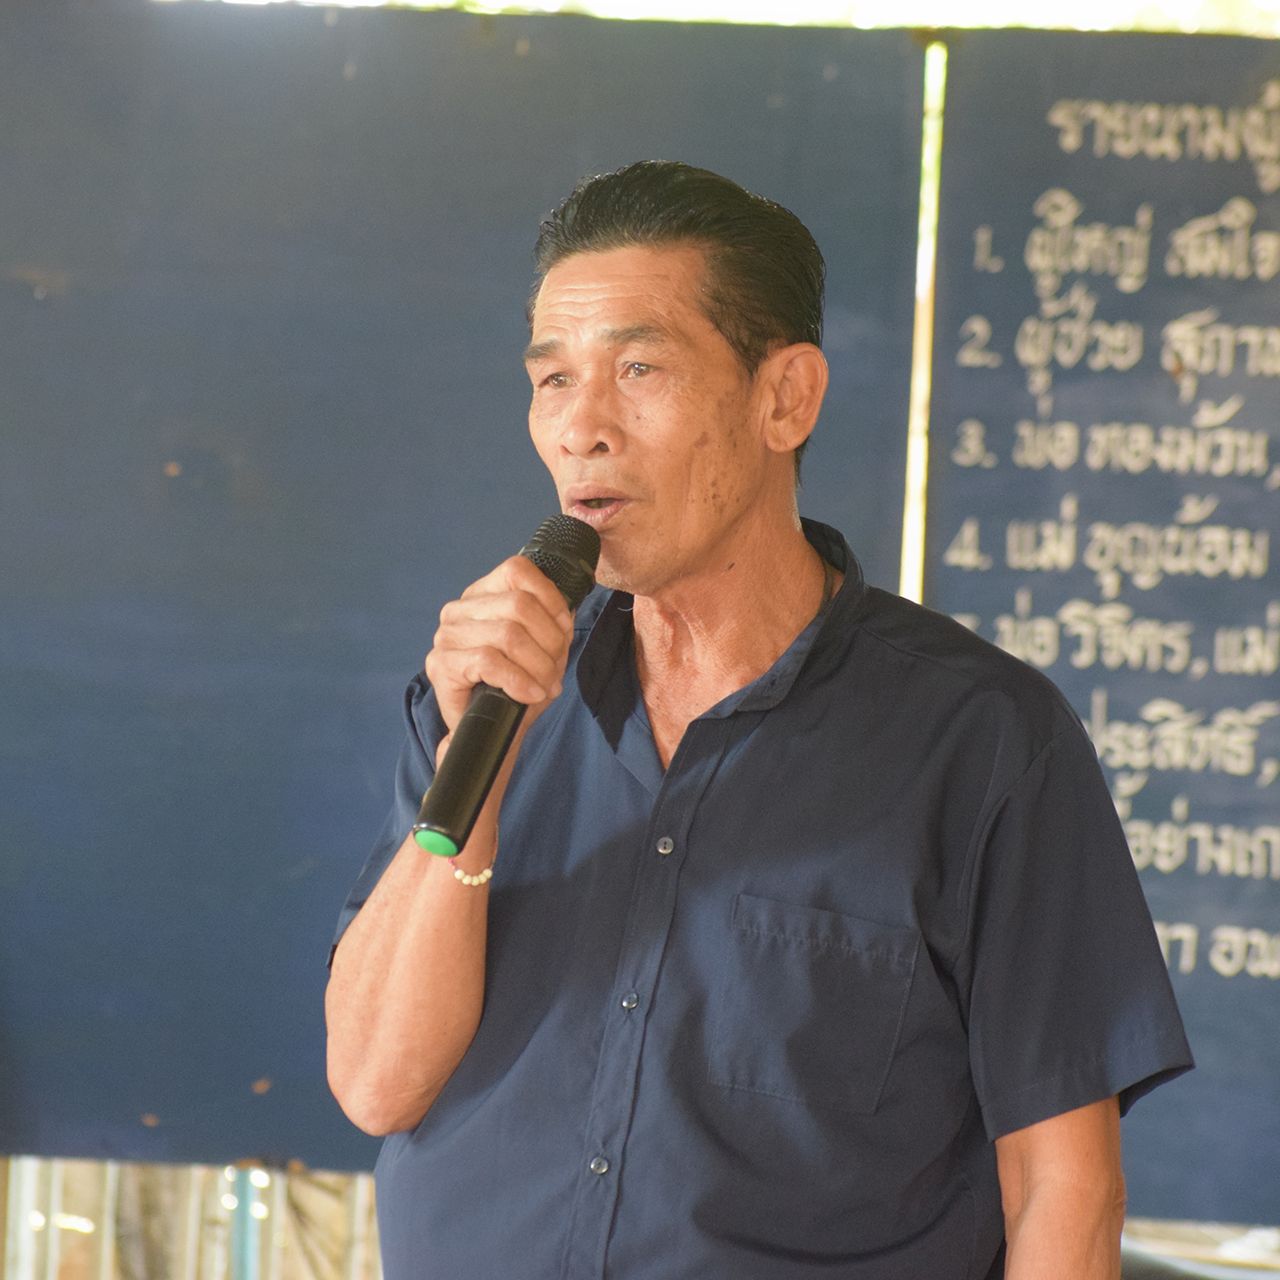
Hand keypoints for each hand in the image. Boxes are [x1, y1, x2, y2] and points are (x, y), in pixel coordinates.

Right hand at [425, 555, 574, 734]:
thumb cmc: (516, 688)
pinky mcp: (440, 664)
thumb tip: (565, 612)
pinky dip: (518, 680)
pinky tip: (529, 693)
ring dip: (538, 665)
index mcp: (481, 595)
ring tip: (544, 685)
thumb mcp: (542, 648)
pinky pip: (489, 661)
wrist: (492, 733)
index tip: (564, 628)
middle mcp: (459, 610)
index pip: (517, 571)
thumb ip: (552, 623)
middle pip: (518, 604)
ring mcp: (447, 636)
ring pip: (508, 633)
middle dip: (549, 640)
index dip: (550, 596)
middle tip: (554, 670)